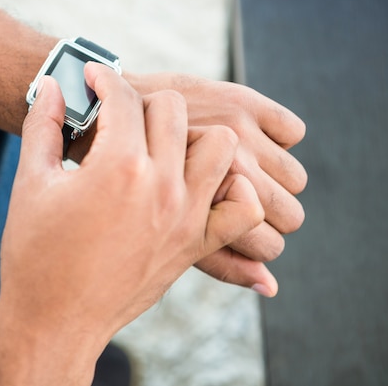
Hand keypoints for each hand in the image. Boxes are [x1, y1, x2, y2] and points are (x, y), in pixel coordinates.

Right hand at [0, 63, 263, 385]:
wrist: (55, 318)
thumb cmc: (35, 252)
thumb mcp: (30, 181)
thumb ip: (43, 124)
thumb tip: (53, 86)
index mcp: (118, 166)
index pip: (124, 98)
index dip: (104, 79)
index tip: (93, 79)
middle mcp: (162, 186)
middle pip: (173, 111)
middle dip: (142, 103)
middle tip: (118, 118)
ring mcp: (186, 216)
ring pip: (221, 146)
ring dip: (194, 136)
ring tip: (160, 148)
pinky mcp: (196, 244)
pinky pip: (243, 208)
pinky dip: (234, 190)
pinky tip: (200, 186)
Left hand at [123, 72, 307, 296]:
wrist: (91, 119)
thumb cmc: (116, 184)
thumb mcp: (160, 231)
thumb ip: (220, 261)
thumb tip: (271, 287)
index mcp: (201, 210)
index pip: (270, 246)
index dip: (254, 243)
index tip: (231, 229)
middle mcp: (228, 171)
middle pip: (290, 214)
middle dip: (266, 215)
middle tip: (234, 204)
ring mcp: (236, 134)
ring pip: (295, 178)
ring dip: (273, 179)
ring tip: (241, 175)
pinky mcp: (239, 100)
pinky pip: (292, 132)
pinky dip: (277, 138)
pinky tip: (244, 142)